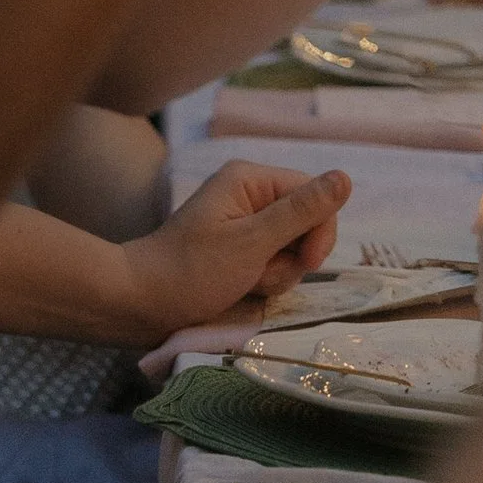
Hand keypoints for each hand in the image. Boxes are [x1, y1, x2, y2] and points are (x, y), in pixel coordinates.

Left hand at [121, 159, 350, 334]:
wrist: (137, 305)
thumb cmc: (191, 272)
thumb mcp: (251, 243)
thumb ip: (301, 212)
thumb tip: (345, 177)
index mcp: (251, 180)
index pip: (314, 196)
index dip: (318, 231)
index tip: (305, 263)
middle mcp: (249, 195)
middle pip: (305, 223)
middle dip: (292, 257)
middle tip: (261, 275)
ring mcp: (242, 224)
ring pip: (291, 248)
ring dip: (277, 273)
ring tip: (245, 283)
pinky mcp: (236, 249)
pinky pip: (271, 262)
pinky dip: (263, 279)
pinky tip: (240, 288)